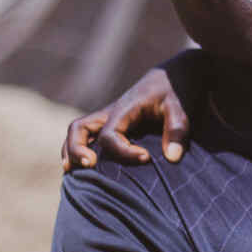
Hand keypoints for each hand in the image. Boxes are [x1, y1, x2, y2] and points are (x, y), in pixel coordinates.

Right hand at [62, 67, 190, 170]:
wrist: (169, 78)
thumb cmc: (173, 92)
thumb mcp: (179, 108)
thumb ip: (177, 129)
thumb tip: (172, 157)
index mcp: (124, 109)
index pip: (111, 134)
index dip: (124, 151)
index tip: (146, 158)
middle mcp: (109, 114)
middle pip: (79, 129)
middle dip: (77, 149)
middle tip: (90, 165)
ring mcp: (107, 120)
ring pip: (78, 133)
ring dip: (71, 151)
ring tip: (72, 173)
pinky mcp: (111, 126)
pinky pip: (87, 137)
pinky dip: (79, 150)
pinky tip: (80, 170)